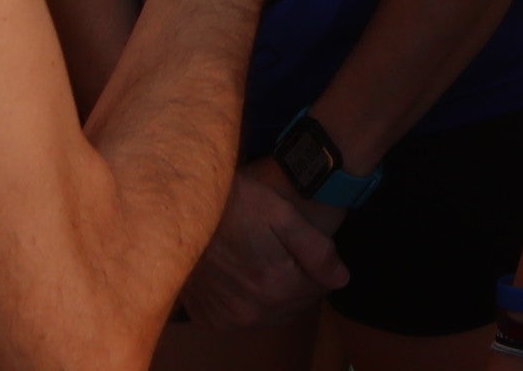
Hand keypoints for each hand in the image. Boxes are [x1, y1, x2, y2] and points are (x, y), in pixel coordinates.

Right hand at [180, 160, 351, 325]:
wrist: (181, 208)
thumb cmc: (234, 203)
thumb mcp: (282, 215)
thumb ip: (316, 250)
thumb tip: (341, 279)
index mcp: (276, 285)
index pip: (318, 289)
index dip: (320, 269)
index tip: (310, 249)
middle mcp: (252, 312)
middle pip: (295, 306)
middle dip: (300, 283)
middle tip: (289, 254)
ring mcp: (228, 318)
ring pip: (271, 315)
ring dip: (277, 295)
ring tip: (267, 262)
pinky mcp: (209, 318)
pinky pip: (243, 318)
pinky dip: (250, 302)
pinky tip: (245, 276)